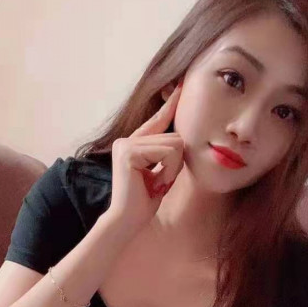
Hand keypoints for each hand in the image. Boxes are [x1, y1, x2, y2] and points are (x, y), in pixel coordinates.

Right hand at [107, 81, 184, 239]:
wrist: (126, 221)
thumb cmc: (143, 203)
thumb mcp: (160, 173)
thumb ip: (167, 155)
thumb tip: (181, 139)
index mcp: (133, 144)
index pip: (157, 120)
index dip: (171, 104)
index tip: (181, 85)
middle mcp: (127, 140)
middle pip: (175, 136)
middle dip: (177, 163)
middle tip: (161, 183)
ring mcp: (126, 144)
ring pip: (174, 145)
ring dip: (173, 169)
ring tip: (157, 185)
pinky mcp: (129, 152)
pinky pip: (168, 153)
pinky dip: (169, 171)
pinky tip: (155, 184)